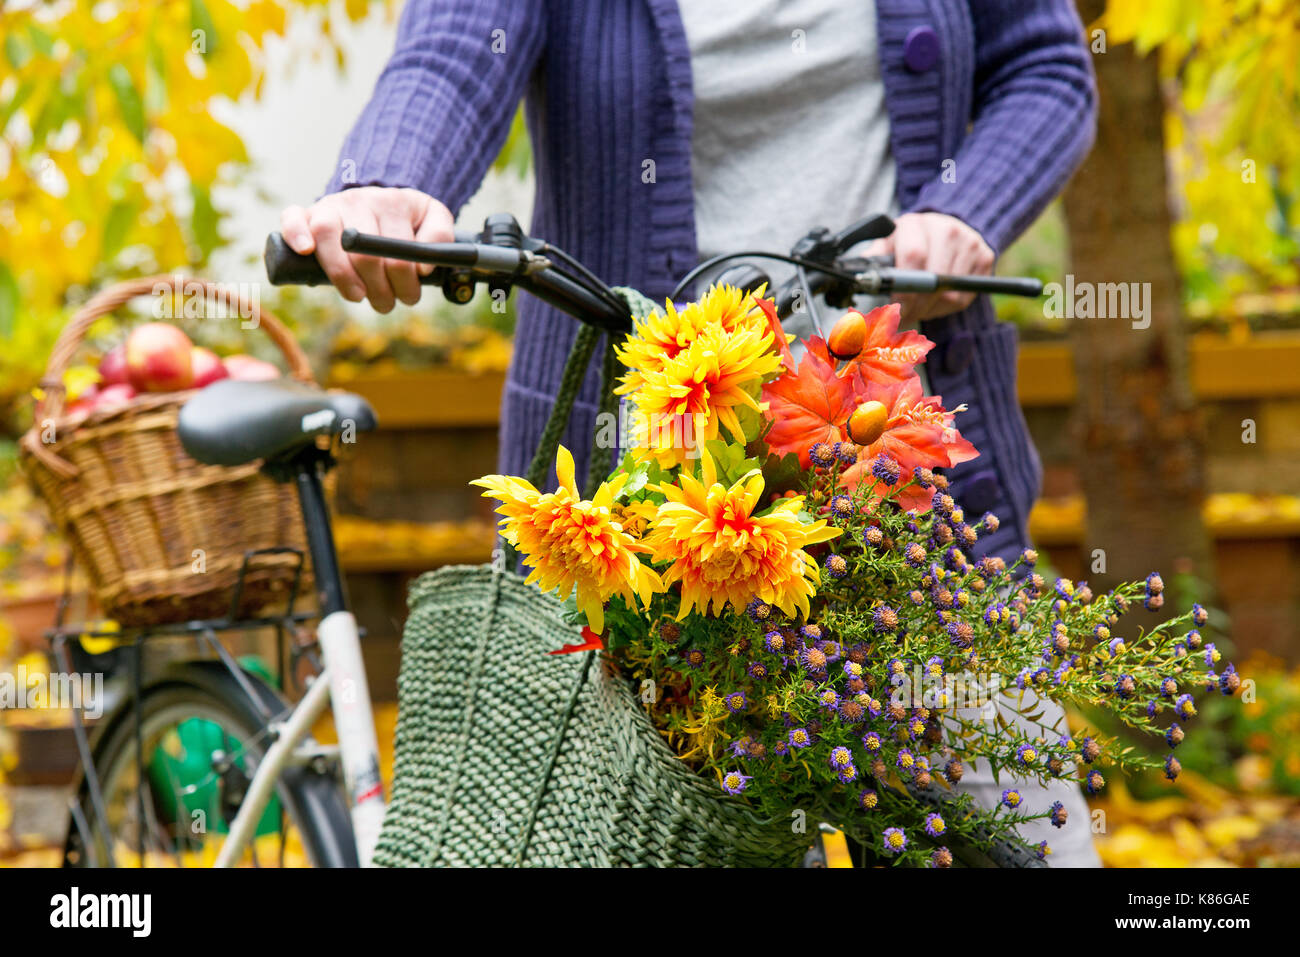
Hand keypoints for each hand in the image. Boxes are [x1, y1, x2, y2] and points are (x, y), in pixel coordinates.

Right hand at [280, 187, 453, 312]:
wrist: (382, 196)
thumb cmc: (409, 218)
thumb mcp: (434, 218)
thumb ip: (438, 237)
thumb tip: (422, 267)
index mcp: (392, 203)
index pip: (396, 250)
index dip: (403, 281)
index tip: (408, 297)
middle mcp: (359, 201)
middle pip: (363, 251)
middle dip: (378, 289)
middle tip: (385, 303)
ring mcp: (331, 205)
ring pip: (328, 236)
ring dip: (342, 276)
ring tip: (358, 295)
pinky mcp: (308, 212)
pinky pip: (293, 217)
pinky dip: (295, 233)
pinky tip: (306, 251)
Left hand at [864, 212, 994, 323]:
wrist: (942, 230)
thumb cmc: (907, 243)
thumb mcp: (887, 246)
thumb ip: (873, 262)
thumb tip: (855, 281)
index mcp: (915, 223)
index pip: (913, 256)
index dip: (904, 288)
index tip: (897, 307)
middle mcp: (946, 228)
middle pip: (934, 277)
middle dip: (918, 304)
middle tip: (907, 314)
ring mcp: (969, 240)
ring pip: (951, 291)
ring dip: (932, 307)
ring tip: (920, 305)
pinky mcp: (986, 255)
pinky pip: (967, 295)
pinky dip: (950, 305)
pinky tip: (938, 298)